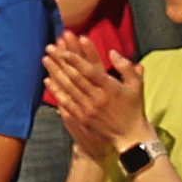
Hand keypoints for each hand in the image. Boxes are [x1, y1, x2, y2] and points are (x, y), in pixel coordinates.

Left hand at [40, 34, 142, 150]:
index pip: (90, 71)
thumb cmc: (133, 107)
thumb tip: (111, 51)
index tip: (64, 49)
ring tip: (45, 59)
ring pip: (67, 87)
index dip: (76, 59)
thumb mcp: (136, 85)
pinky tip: (47, 80)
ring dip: (55, 72)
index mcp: (111, 88)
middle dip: (61, 61)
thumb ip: (126, 67)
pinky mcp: (80, 117)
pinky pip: (65, 101)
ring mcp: (87, 108)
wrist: (129, 134)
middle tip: (49, 47)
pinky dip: (55, 90)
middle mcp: (98, 98)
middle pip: (75, 77)